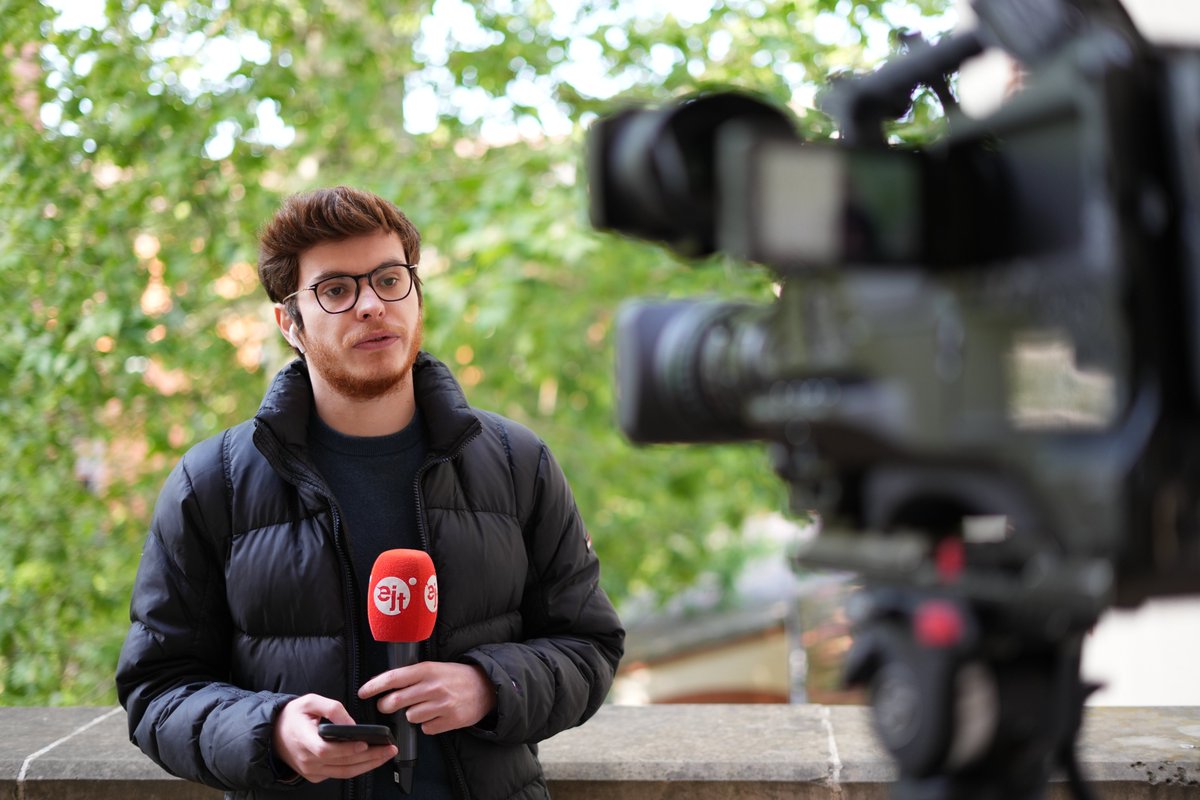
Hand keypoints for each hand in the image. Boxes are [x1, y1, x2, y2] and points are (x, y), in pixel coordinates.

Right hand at [271, 694, 397, 782]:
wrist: (274, 734)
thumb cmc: (293, 716)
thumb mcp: (310, 701)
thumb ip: (332, 708)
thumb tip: (351, 723)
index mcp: (303, 739)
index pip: (325, 749)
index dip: (346, 749)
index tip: (364, 743)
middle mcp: (307, 759)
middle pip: (341, 763)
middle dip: (369, 757)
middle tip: (389, 748)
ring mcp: (311, 770)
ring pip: (344, 772)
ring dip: (368, 765)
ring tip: (386, 754)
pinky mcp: (315, 775)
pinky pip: (339, 774)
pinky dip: (357, 768)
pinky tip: (371, 759)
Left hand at [358, 662, 496, 735]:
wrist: (486, 687)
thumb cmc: (455, 677)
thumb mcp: (435, 667)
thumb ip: (412, 676)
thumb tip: (386, 687)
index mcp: (427, 669)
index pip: (393, 678)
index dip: (374, 686)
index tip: (362, 692)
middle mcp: (433, 686)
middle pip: (395, 701)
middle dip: (385, 705)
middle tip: (387, 705)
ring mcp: (442, 705)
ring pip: (410, 717)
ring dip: (411, 715)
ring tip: (424, 707)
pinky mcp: (450, 720)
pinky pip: (426, 728)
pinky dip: (428, 724)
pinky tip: (437, 715)